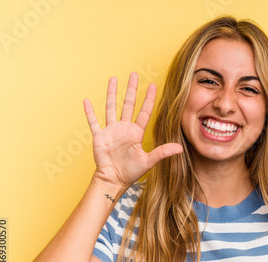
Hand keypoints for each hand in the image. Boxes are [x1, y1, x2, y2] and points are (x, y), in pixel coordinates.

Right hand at [83, 72, 182, 189]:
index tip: (153, 85)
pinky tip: (87, 101)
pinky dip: (90, 112)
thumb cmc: (131, 172)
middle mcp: (124, 128)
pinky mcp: (99, 136)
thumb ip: (162, 152)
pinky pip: (94, 122)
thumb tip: (180, 148)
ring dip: (111, 94)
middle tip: (134, 74)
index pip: (144, 111)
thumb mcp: (148, 161)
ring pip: (111, 108)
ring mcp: (111, 131)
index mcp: (136, 132)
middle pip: (128, 104)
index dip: (149, 99)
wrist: (113, 180)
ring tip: (113, 79)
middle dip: (131, 89)